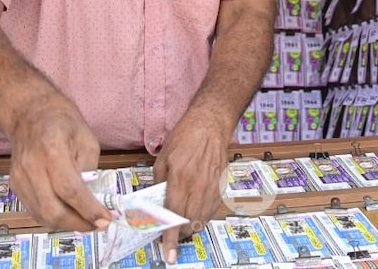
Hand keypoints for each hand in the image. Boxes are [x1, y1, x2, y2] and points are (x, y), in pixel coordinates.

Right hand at [8, 93, 111, 232]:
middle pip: (52, 209)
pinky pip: (35, 211)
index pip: (70, 190)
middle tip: (98, 225)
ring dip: (67, 225)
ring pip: (42, 215)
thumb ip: (91, 170)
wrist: (28, 114)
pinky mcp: (15, 186)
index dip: (88, 210)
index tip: (106, 220)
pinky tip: (70, 215)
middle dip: (78, 223)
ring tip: (87, 222)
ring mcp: (19, 179)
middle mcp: (31, 168)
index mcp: (52, 151)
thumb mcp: (87, 139)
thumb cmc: (62, 122)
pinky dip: (53, 218)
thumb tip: (95, 198)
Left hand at [153, 111, 228, 263]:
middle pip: (189, 220)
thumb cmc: (184, 136)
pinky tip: (196, 215)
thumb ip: (159, 182)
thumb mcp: (163, 157)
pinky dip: (203, 217)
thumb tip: (156, 201)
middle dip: (179, 234)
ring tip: (183, 227)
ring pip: (202, 217)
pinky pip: (212, 208)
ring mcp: (212, 184)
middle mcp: (197, 184)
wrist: (210, 124)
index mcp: (180, 177)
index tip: (168, 253)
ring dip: (191, 227)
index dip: (170, 237)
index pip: (173, 214)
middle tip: (170, 236)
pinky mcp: (221, 183)